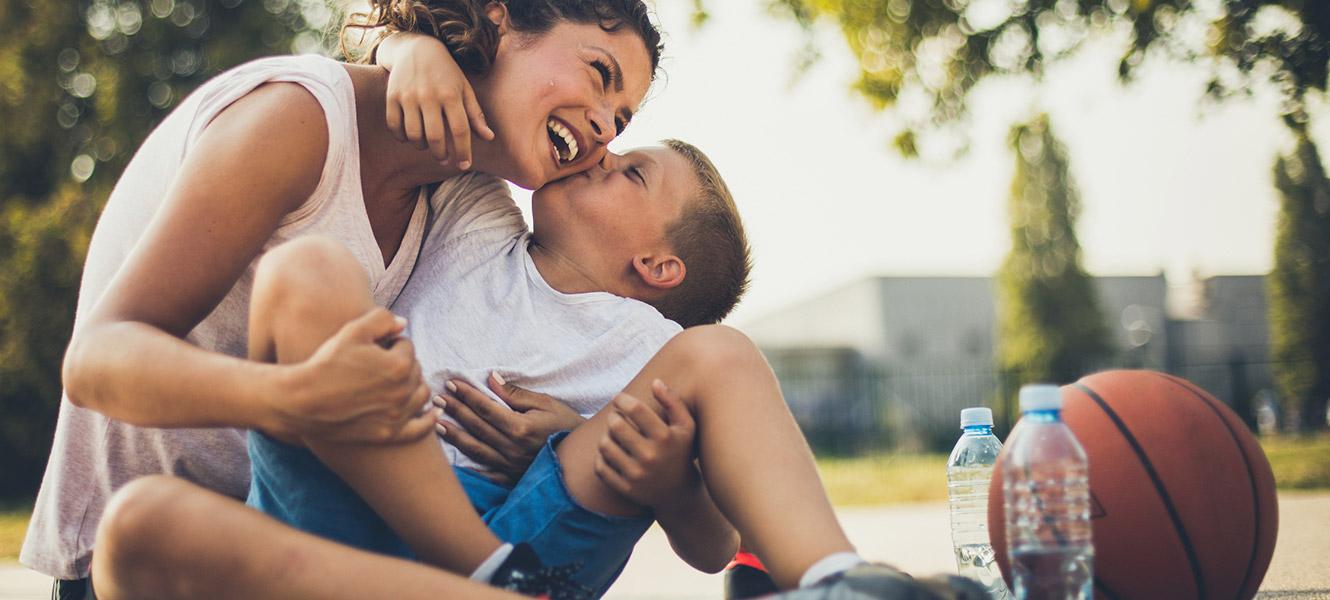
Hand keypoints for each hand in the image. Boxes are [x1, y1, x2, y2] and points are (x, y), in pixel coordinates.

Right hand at [271, 308, 436, 443]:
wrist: (302, 401)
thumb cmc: (327, 363)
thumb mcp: (353, 331)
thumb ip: (383, 319)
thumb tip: (404, 324)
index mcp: (400, 365)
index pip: (407, 346)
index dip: (389, 343)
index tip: (371, 349)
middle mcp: (404, 392)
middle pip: (415, 369)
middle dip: (401, 363)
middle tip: (376, 365)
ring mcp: (398, 415)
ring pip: (421, 394)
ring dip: (413, 385)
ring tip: (396, 382)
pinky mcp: (389, 434)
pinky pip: (421, 428)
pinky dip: (429, 419)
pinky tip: (433, 412)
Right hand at [382, 33, 493, 168]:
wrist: (417, 48)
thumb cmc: (446, 73)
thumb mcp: (464, 89)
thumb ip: (475, 114)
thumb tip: (489, 138)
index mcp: (451, 94)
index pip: (460, 130)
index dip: (463, 151)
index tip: (465, 165)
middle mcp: (429, 95)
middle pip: (435, 137)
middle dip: (441, 154)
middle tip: (445, 159)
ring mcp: (408, 96)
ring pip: (414, 135)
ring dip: (422, 146)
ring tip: (428, 145)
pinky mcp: (392, 96)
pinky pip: (395, 126)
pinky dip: (402, 137)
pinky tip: (410, 137)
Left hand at [435, 372, 584, 483]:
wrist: (582, 456)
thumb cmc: (565, 424)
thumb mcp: (545, 403)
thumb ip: (516, 394)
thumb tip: (491, 379)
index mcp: (520, 427)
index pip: (486, 407)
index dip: (467, 395)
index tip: (452, 383)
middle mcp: (512, 448)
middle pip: (476, 426)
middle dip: (455, 410)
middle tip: (438, 398)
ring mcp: (510, 465)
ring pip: (475, 449)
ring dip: (455, 435)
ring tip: (438, 424)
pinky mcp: (511, 477)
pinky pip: (485, 472)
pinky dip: (468, 465)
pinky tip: (454, 457)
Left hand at [594, 379, 698, 509]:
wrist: (678, 494)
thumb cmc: (680, 452)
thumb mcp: (686, 426)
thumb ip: (673, 401)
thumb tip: (655, 382)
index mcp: (666, 438)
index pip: (635, 409)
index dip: (622, 399)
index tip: (620, 399)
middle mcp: (651, 457)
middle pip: (615, 425)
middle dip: (613, 417)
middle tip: (617, 418)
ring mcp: (637, 475)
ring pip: (604, 445)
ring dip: (605, 436)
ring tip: (613, 435)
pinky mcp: (625, 489)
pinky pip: (600, 467)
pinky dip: (601, 458)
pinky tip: (611, 453)